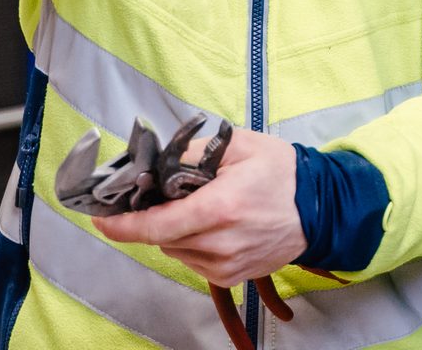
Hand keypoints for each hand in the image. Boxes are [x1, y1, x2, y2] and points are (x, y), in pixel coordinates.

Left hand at [93, 127, 305, 286]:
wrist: (321, 207)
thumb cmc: (282, 173)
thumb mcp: (238, 146)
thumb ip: (192, 151)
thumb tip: (155, 162)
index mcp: (219, 208)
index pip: (156, 224)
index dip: (122, 224)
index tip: (100, 218)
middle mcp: (220, 243)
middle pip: (161, 236)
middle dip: (156, 214)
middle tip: (170, 192)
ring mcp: (226, 264)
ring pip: (175, 249)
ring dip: (176, 229)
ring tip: (203, 205)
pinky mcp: (231, 276)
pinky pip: (193, 259)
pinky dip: (192, 242)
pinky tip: (214, 223)